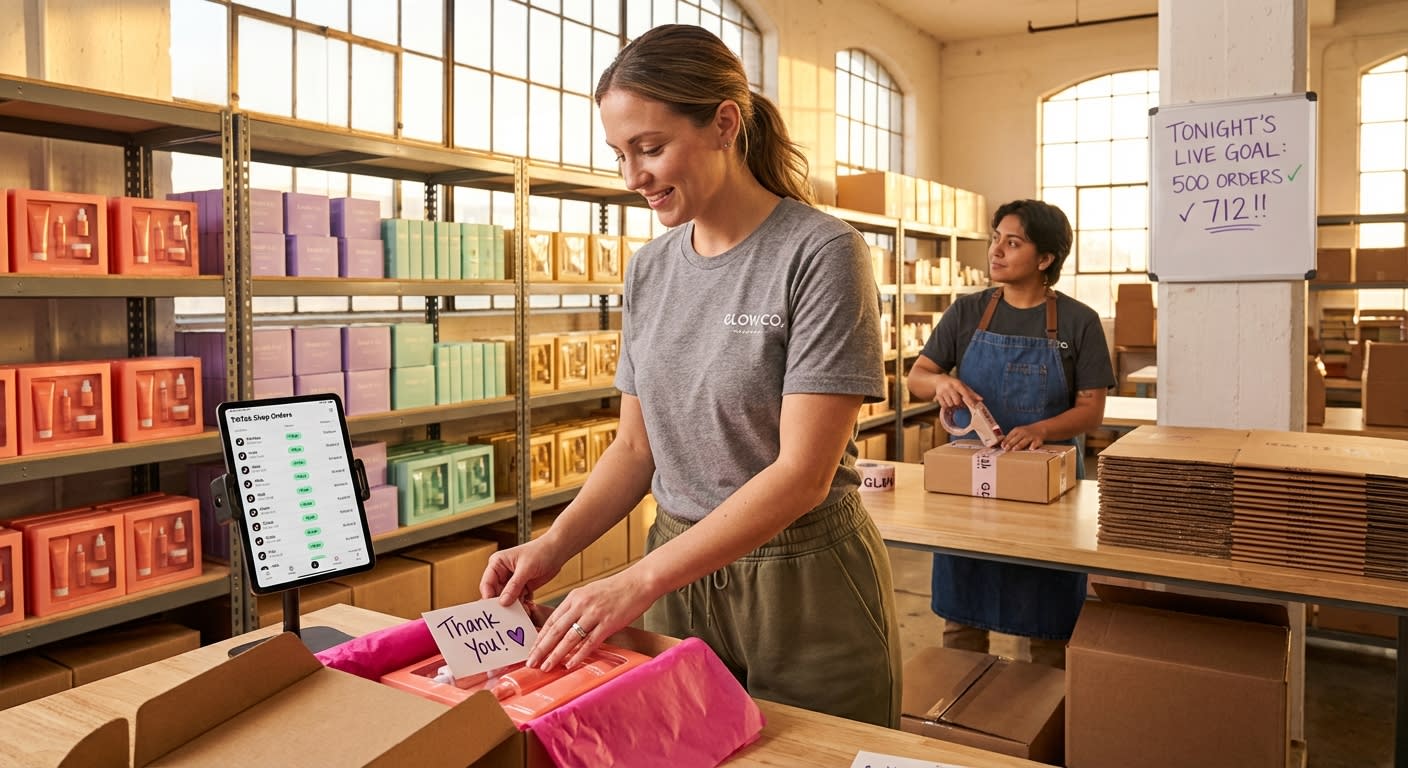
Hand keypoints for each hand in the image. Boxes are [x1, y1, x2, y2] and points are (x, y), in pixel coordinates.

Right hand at [479, 537, 567, 606]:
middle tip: (509, 615)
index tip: (494, 610)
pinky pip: (518, 601)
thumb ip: (514, 585)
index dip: (489, 597)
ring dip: (514, 607)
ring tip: (523, 611)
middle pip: (496, 594)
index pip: (487, 584)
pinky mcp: (522, 588)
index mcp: (497, 563)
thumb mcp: (526, 568)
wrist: (558, 550)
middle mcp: (502, 573)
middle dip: (503, 605)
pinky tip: (528, 609)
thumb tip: (503, 601)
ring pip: (507, 600)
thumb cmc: (542, 551)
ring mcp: (512, 582)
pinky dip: (522, 606)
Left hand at [526, 568, 655, 671]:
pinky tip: (570, 664)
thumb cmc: (617, 588)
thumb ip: (577, 608)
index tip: (531, 650)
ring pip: (570, 638)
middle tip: (531, 663)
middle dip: (541, 649)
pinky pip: (590, 642)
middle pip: (556, 630)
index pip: (552, 620)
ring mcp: (595, 614)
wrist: (639, 582)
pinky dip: (579, 655)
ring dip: (556, 654)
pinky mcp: (609, 623)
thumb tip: (565, 626)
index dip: (540, 637)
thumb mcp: (590, 592)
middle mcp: (581, 604)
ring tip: (546, 667)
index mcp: (574, 597)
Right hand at [931, 374, 981, 409]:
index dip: (969, 400)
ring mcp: (943, 392)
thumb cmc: (954, 384)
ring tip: (953, 401)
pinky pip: (944, 406)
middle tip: (960, 402)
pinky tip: (948, 402)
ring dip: (953, 405)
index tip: (974, 406)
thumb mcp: (963, 385)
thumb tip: (981, 399)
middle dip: (959, 404)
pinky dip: (947, 406)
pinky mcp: (938, 396)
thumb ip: (971, 393)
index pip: (964, 393)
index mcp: (957, 384)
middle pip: (957, 401)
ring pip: (950, 404)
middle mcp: (949, 387)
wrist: (939, 380)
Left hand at [1001, 423, 1047, 450]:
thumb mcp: (1018, 432)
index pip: (1010, 436)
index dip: (1005, 441)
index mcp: (1017, 430)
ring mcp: (1031, 436)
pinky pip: (1036, 443)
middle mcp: (1024, 432)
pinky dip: (1034, 445)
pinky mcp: (1038, 439)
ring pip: (1024, 441)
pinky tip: (1031, 449)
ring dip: (1019, 445)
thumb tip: (1001, 445)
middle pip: (1016, 439)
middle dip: (1010, 444)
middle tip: (1006, 449)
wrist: (1040, 428)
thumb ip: (1011, 437)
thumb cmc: (1025, 432)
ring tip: (1014, 449)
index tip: (1002, 446)